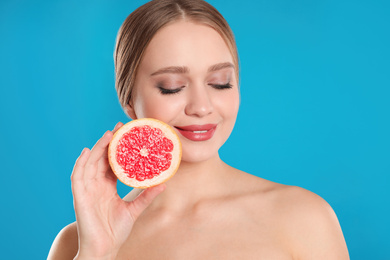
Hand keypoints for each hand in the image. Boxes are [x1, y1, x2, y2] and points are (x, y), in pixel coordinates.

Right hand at [71, 123, 164, 259]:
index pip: (111, 162)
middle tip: (120, 127)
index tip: (128, 134)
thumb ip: (146, 196)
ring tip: (108, 135)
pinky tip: (86, 152)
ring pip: (90, 163)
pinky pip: (77, 177)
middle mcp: (96, 185)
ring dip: (97, 148)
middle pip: (101, 159)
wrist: (105, 249)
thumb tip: (163, 183)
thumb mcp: (134, 209)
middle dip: (109, 142)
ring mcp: (87, 190)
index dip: (118, 148)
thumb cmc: (116, 231)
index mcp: (107, 187)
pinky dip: (80, 163)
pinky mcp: (79, 197)